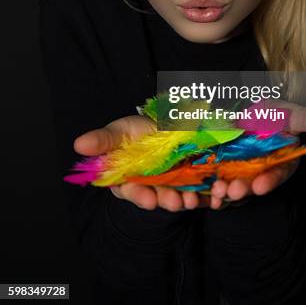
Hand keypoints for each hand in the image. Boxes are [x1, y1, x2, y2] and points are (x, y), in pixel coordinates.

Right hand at [73, 114, 228, 211]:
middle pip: (156, 197)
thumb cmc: (135, 131)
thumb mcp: (119, 132)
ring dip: (184, 199)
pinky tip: (209, 193)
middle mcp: (148, 186)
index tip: (147, 198)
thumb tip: (78, 144)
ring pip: (177, 196)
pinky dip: (203, 193)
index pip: (130, 191)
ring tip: (191, 199)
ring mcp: (169, 184)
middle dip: (165, 200)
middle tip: (173, 201)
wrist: (165, 122)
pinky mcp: (190, 179)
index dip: (138, 196)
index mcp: (127, 179)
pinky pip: (196, 191)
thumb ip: (103, 140)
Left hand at [210, 101, 305, 206]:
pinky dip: (206, 192)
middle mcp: (260, 171)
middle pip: (252, 185)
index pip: (278, 173)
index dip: (270, 180)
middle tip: (233, 191)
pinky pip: (213, 183)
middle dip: (243, 189)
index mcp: (280, 161)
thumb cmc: (274, 114)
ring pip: (233, 187)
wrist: (248, 110)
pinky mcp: (220, 170)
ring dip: (224, 192)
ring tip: (217, 191)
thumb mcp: (290, 113)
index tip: (261, 186)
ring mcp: (239, 172)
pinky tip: (200, 194)